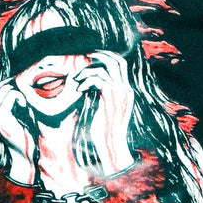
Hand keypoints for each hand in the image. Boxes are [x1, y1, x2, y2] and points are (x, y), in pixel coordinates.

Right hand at [0, 78, 34, 183]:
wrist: (24, 153)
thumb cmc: (21, 134)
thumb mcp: (10, 118)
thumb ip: (5, 104)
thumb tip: (10, 85)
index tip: (12, 87)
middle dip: (6, 86)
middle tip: (19, 89)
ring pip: (2, 91)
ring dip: (15, 92)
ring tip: (22, 101)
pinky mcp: (1, 116)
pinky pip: (10, 95)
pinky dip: (19, 97)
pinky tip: (24, 105)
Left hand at [73, 51, 134, 172]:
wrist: (110, 146)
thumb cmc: (104, 131)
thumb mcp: (104, 110)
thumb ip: (102, 96)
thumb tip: (90, 86)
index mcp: (126, 92)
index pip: (121, 65)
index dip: (108, 57)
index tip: (93, 58)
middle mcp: (125, 90)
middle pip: (117, 61)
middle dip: (100, 56)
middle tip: (85, 58)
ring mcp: (119, 93)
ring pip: (105, 69)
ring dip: (88, 70)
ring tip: (77, 79)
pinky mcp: (110, 98)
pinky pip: (98, 80)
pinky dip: (86, 81)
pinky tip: (78, 89)